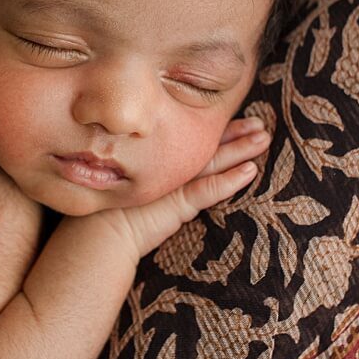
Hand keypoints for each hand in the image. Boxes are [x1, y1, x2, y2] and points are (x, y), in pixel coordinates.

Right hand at [89, 116, 269, 258]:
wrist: (94, 238)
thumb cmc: (106, 216)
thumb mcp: (127, 187)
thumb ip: (140, 172)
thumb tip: (153, 166)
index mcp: (155, 160)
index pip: (191, 141)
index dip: (216, 130)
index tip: (239, 120)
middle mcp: (164, 167)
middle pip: (206, 145)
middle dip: (235, 133)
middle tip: (260, 123)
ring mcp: (171, 184)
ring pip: (212, 162)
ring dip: (240, 149)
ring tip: (264, 138)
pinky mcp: (175, 204)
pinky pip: (207, 190)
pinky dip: (229, 181)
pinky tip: (250, 172)